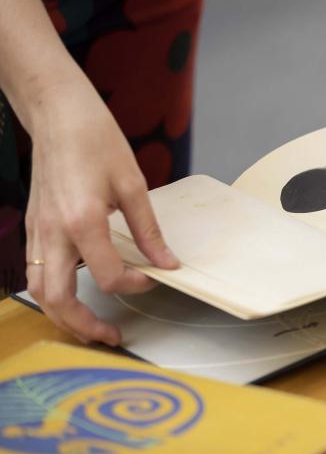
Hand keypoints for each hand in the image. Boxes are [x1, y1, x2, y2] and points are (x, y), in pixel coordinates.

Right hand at [24, 76, 178, 345]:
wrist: (58, 116)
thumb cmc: (96, 141)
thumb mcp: (133, 184)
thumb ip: (148, 230)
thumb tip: (166, 263)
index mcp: (83, 221)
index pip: (110, 275)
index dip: (137, 285)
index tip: (155, 278)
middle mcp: (53, 232)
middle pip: (58, 299)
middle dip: (84, 326)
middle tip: (112, 337)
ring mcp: (36, 231)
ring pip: (39, 290)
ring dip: (63, 315)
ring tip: (92, 326)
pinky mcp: (31, 227)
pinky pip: (36, 271)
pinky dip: (53, 292)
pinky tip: (76, 294)